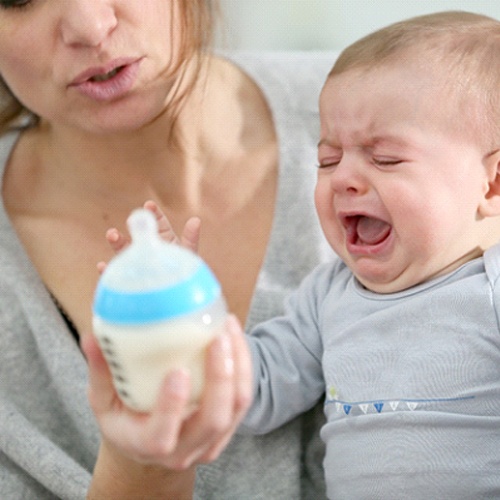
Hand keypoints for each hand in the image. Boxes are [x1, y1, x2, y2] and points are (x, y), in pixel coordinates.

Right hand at [82, 314, 251, 469]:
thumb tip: (91, 337)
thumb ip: (101, 372)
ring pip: (236, 406)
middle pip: (212, 420)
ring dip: (238, 365)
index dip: (172, 406)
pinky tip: (234, 336)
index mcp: (148, 445)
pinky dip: (244, 364)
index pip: (162, 436)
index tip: (178, 371)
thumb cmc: (126, 419)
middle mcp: (184, 449)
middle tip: (217, 338)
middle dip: (220, 377)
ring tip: (228, 328)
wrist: (152, 444)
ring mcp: (210, 441)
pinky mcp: (228, 426)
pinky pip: (243, 396)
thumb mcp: (105, 402)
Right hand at [97, 200, 200, 272]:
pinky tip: (102, 266)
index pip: (158, 223)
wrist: (179, 299)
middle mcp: (149, 250)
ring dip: (116, 242)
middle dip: (133, 227)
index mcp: (164, 240)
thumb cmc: (186, 276)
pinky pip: (118, 275)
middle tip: (131, 220)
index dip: (153, 213)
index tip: (149, 205)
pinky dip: (108, 271)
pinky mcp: (130, 281)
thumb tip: (196, 220)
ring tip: (112, 234)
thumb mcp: (189, 255)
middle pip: (138, 235)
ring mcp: (138, 265)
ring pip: (124, 251)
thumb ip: (191, 239)